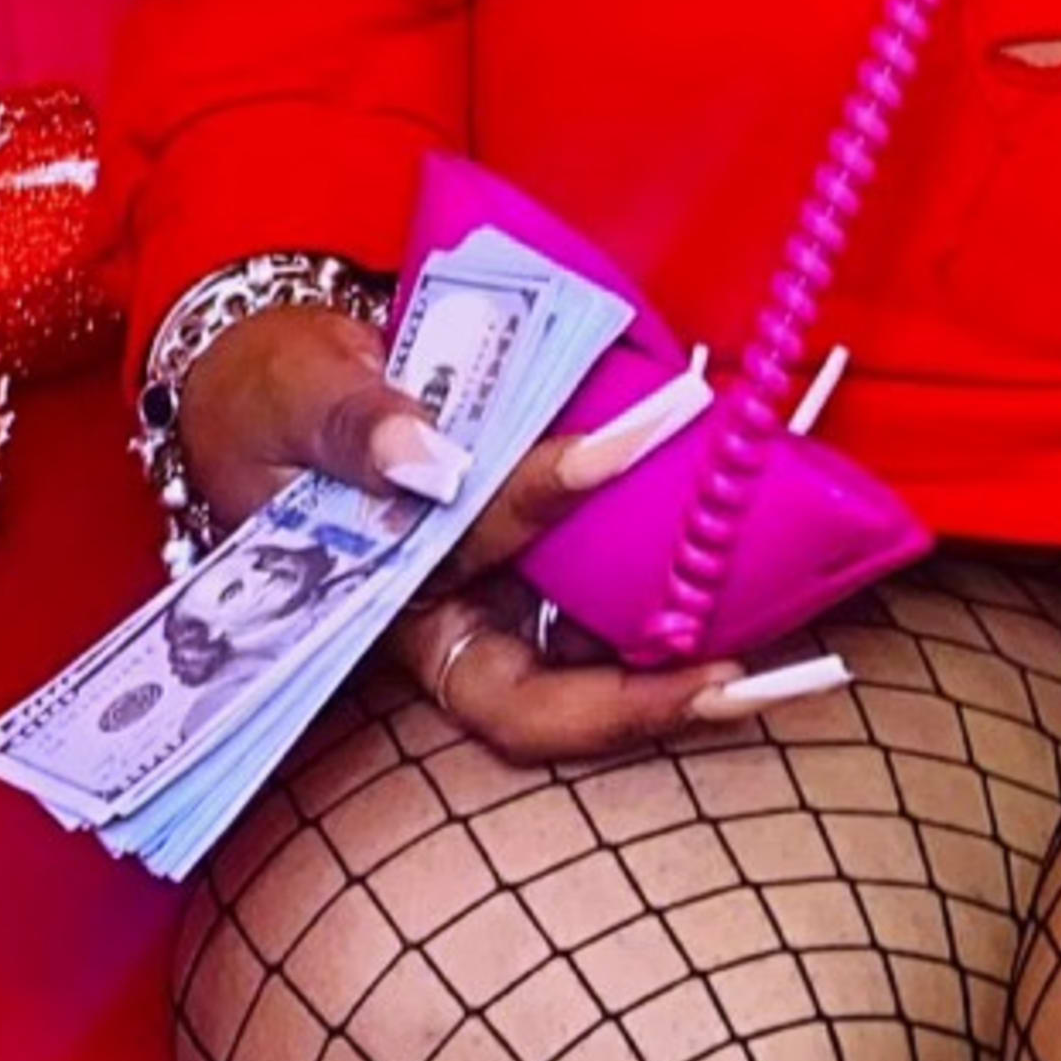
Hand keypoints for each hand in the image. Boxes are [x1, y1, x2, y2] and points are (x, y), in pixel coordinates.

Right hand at [175, 298, 817, 766]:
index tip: (684, 620)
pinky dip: (663, 541)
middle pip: (562, 694)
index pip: (499, 681)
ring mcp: (492, 572)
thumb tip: (434, 458)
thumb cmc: (268, 391)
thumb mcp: (293, 394)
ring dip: (683, 634)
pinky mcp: (522, 517)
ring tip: (792, 634)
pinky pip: (599, 550)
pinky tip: (738, 519)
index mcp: (390, 617)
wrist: (268, 360)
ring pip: (594, 634)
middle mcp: (451, 614)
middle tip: (758, 676)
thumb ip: (354, 421)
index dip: (590, 688)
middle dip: (657, 700)